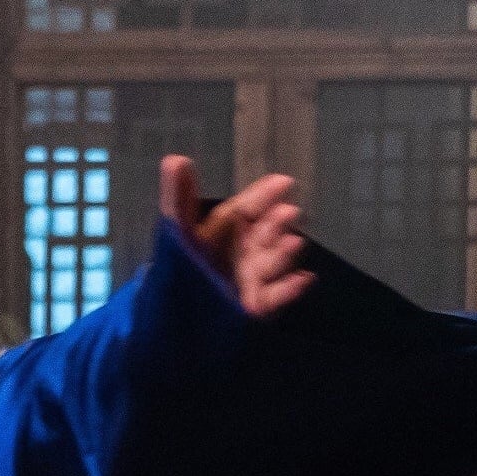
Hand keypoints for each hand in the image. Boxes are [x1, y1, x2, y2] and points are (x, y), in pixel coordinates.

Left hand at [161, 157, 311, 318]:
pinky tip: (303, 279)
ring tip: (291, 243)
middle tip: (288, 212)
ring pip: (273, 262)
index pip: (248, 208)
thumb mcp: (178, 231)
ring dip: (284, 253)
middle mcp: (245, 251)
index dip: (264, 195)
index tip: (282, 181)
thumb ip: (178, 198)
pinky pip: (277, 297)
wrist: (173, 315)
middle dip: (277, 223)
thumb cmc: (179, 268)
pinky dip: (291, 289)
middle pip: (265, 233)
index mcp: (228, 230)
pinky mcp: (256, 306)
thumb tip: (174, 160)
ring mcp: (253, 278)